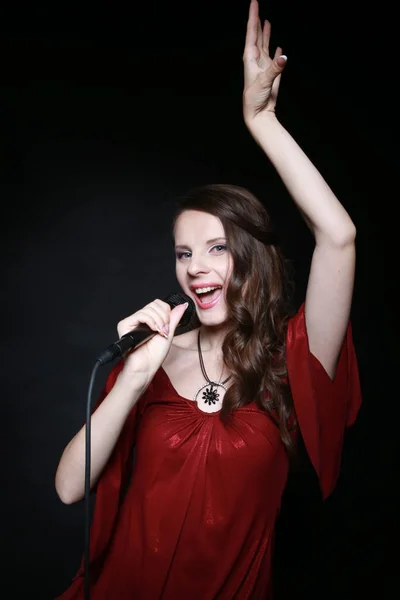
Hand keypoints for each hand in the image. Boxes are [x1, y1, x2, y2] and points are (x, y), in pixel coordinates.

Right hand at [116, 299, 188, 394]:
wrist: (146, 367)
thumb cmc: (154, 355)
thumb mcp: (169, 333)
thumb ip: (174, 318)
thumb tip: (182, 305)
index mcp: (149, 320)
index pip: (158, 304)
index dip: (166, 312)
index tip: (168, 325)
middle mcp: (139, 319)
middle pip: (154, 304)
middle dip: (164, 317)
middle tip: (164, 330)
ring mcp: (132, 321)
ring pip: (149, 309)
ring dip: (159, 321)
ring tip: (159, 332)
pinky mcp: (125, 325)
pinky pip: (141, 315)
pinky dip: (151, 321)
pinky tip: (153, 330)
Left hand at [242, 0, 286, 125]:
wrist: (258, 115)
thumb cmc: (255, 100)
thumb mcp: (264, 82)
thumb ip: (274, 69)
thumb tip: (284, 57)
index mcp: (250, 59)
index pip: (251, 33)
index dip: (253, 17)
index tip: (254, 3)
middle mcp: (256, 60)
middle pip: (256, 36)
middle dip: (257, 21)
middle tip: (257, 5)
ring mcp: (263, 67)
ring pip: (264, 45)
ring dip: (266, 34)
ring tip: (266, 21)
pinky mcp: (271, 75)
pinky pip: (274, 59)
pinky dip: (276, 52)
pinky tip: (279, 47)